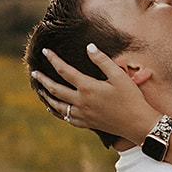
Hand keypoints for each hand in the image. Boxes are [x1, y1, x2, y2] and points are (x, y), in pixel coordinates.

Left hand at [31, 46, 156, 142]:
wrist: (137, 123)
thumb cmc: (131, 98)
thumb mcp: (119, 76)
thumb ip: (102, 61)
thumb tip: (89, 47)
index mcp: (88, 87)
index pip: (64, 70)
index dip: (53, 59)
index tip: (45, 52)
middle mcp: (81, 102)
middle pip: (55, 89)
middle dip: (43, 80)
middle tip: (34, 72)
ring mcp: (82, 114)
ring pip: (57, 106)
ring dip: (47, 97)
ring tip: (40, 89)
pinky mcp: (86, 123)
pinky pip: (66, 118)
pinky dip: (57, 112)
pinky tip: (54, 109)